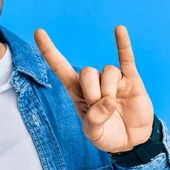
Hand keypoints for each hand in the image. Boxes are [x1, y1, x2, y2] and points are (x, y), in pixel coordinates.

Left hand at [34, 25, 154, 153]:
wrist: (131, 141)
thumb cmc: (107, 134)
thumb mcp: (94, 134)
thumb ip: (93, 121)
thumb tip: (106, 102)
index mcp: (78, 91)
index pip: (60, 67)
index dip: (49, 51)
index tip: (38, 32)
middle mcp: (94, 81)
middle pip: (87, 71)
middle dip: (92, 92)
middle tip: (99, 107)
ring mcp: (113, 79)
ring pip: (107, 71)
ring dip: (108, 90)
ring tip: (113, 106)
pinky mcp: (131, 80)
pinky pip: (126, 58)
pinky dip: (123, 44)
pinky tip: (119, 29)